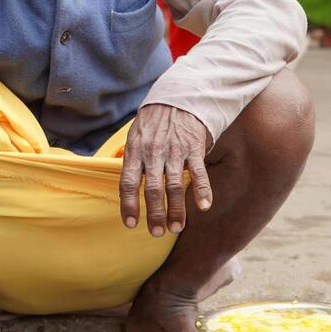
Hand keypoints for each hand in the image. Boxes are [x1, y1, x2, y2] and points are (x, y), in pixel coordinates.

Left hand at [120, 104, 212, 236]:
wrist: (177, 98)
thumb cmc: (153, 123)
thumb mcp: (135, 137)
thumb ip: (131, 162)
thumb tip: (126, 189)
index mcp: (135, 151)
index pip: (128, 183)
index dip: (128, 205)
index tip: (130, 224)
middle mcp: (153, 153)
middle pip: (153, 189)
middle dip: (154, 214)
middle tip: (156, 233)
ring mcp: (174, 151)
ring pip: (174, 186)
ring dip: (176, 210)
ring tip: (176, 228)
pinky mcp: (193, 147)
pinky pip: (199, 172)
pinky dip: (202, 190)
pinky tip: (204, 207)